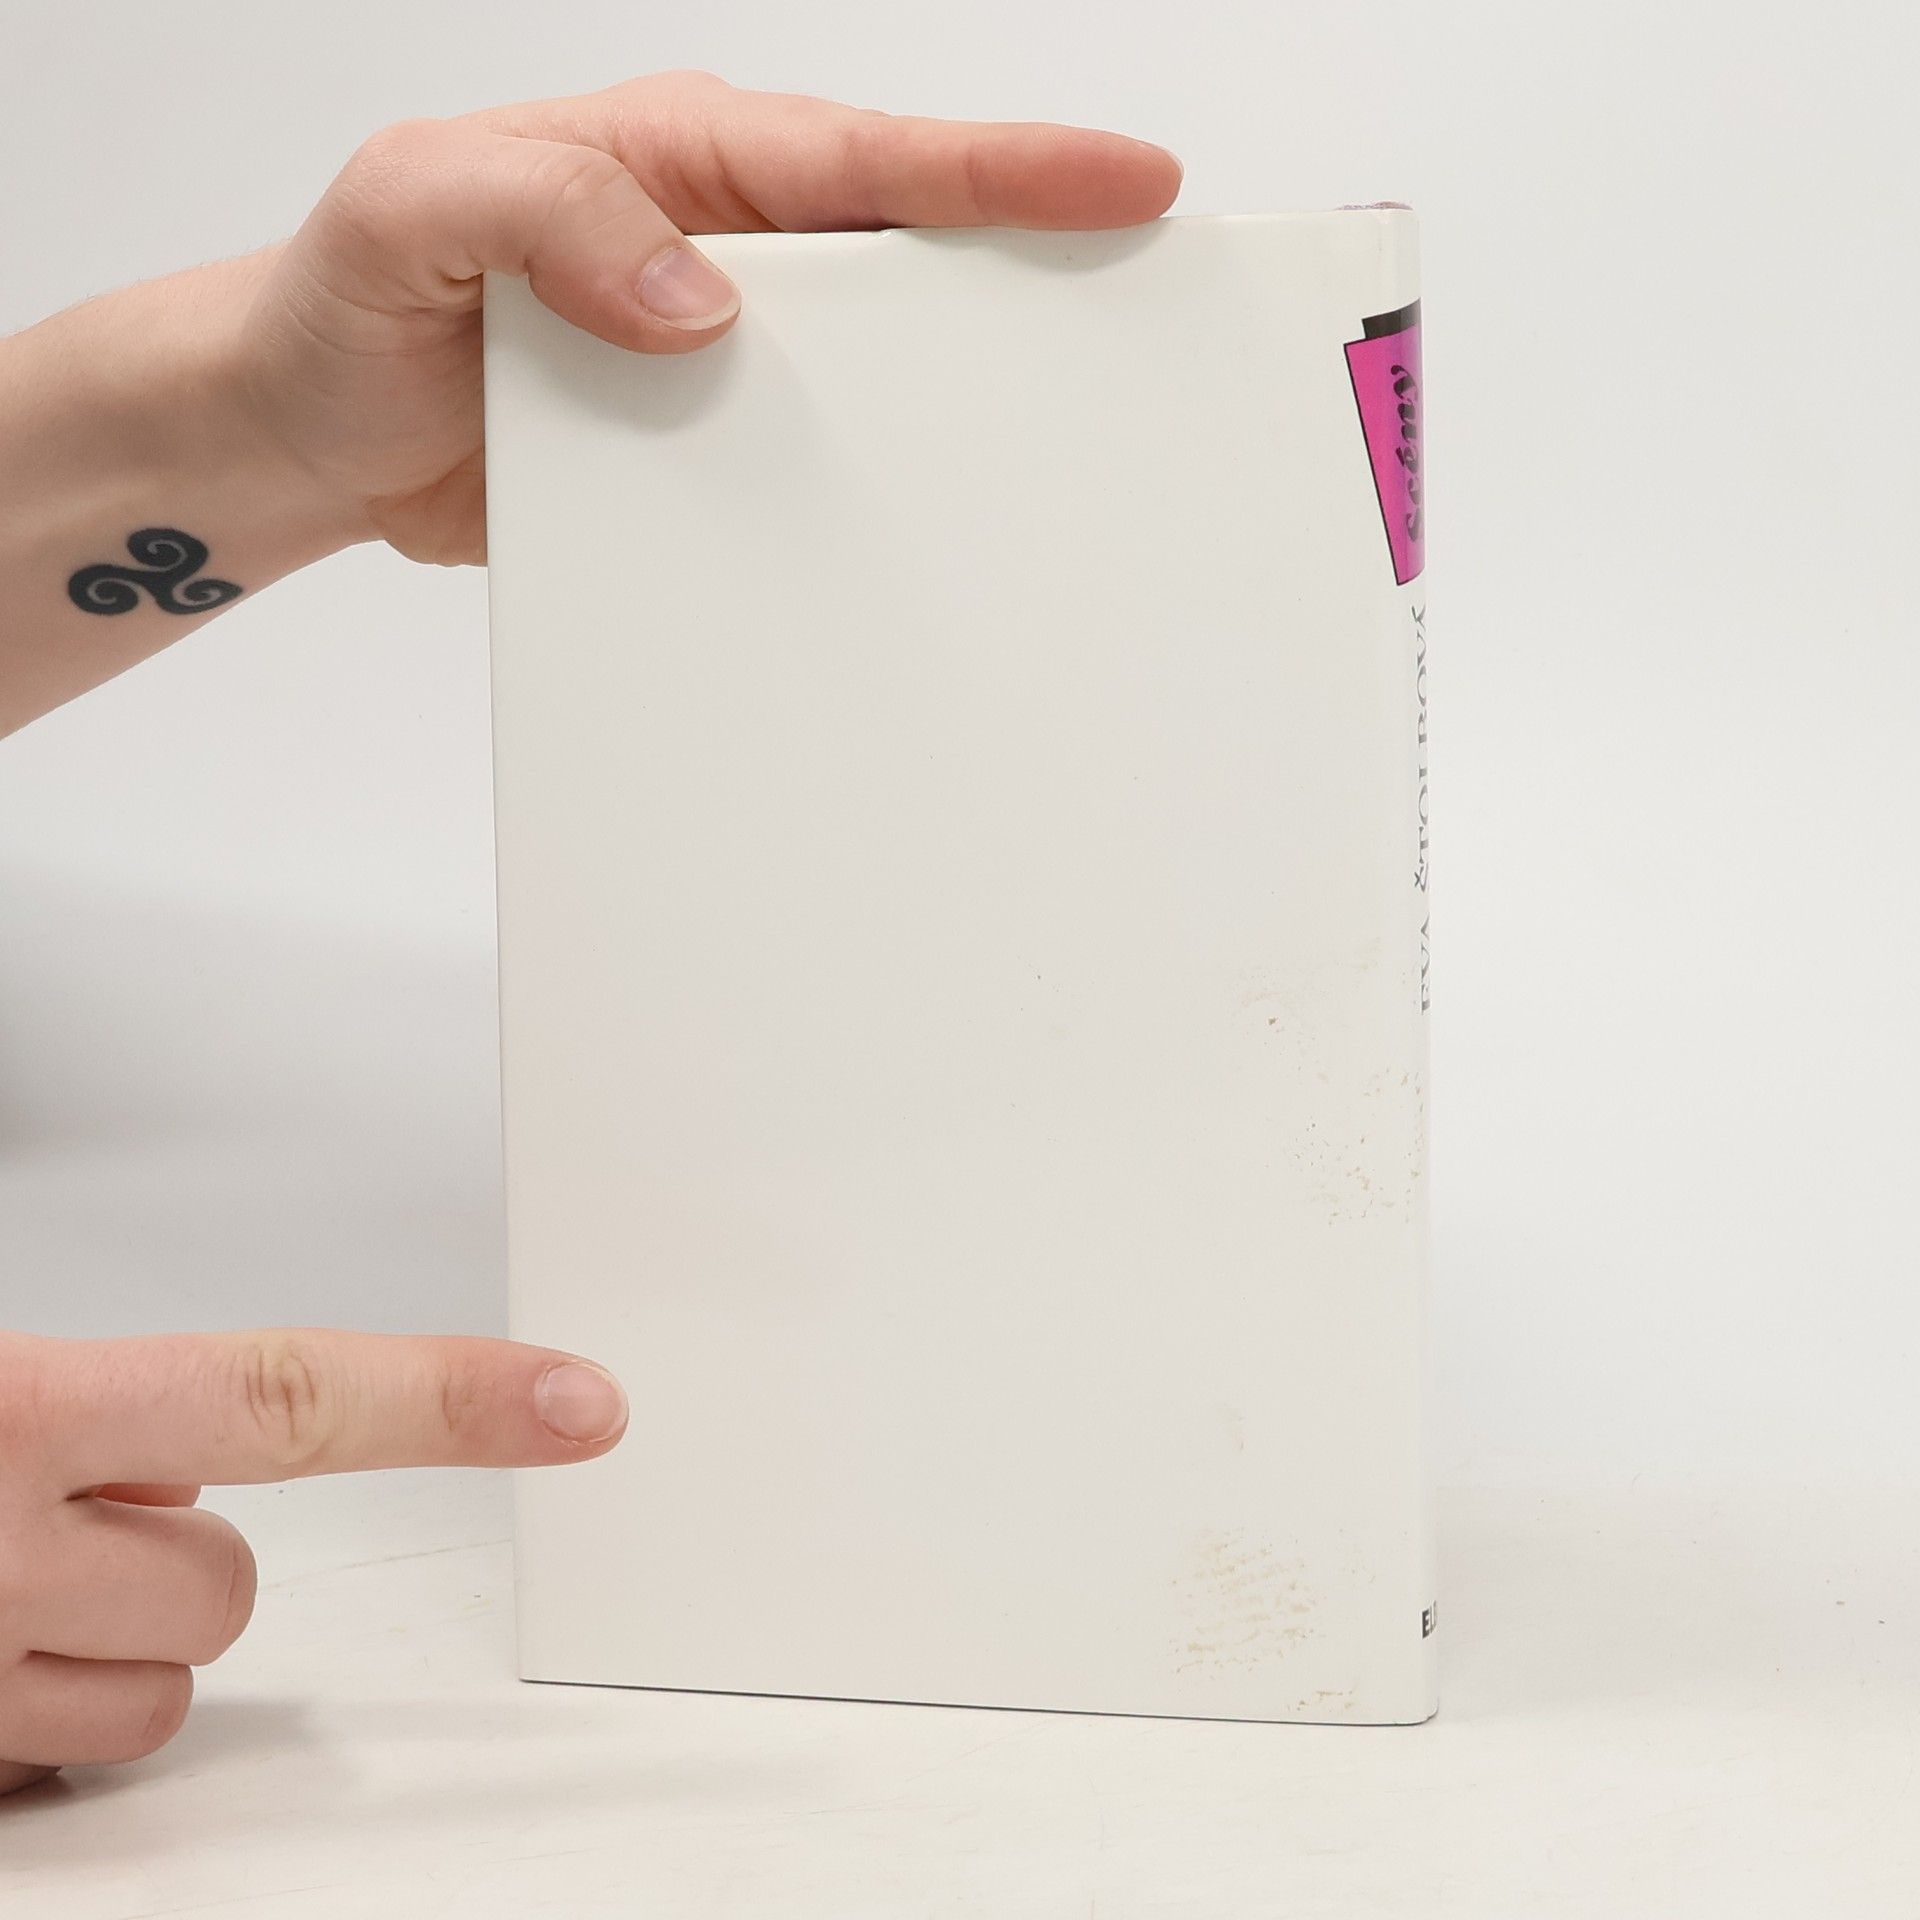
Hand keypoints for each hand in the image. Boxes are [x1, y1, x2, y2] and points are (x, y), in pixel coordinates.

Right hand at [0, 1328, 626, 1795]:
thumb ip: (119, 1404)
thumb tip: (241, 1441)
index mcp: (24, 1409)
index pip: (291, 1398)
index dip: (452, 1400)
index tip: (578, 1404)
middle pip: (232, 1582)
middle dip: (181, 1551)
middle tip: (80, 1512)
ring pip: (168, 1691)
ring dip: (115, 1639)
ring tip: (12, 1577)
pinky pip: (78, 1761)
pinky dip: (47, 1712)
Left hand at [240, 72, 1181, 566]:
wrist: (312, 438)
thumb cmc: (349, 305)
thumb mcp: (415, 208)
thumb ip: (547, 213)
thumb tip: (698, 297)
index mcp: (683, 166)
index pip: (872, 159)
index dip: (1006, 171)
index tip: (1124, 184)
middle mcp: (725, 259)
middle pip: (915, 264)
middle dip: (1039, 281)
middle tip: (1153, 314)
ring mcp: (725, 369)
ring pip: (880, 386)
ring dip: (966, 420)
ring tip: (1067, 457)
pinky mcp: (708, 462)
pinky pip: (814, 481)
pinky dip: (872, 511)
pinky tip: (918, 552)